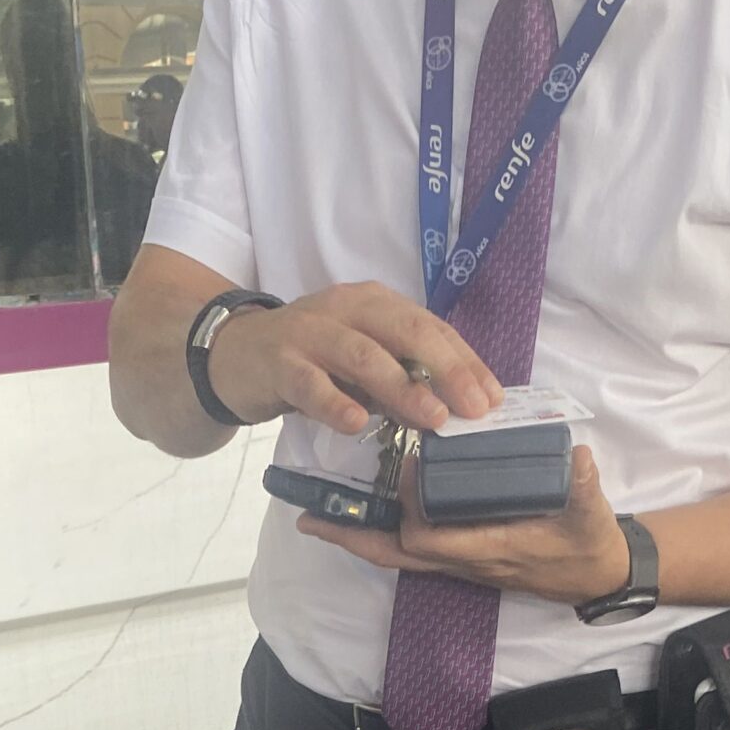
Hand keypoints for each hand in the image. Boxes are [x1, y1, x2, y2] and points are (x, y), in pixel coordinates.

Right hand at [207, 281, 501, 438]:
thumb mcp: (361, 360)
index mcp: (374, 304)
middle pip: (405, 332)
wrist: (235, 355)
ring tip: (433, 419)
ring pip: (363, 355)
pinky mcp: (280, 363)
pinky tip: (358, 425)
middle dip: (446, 370)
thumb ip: (400, 375)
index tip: (493, 398)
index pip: (430, 328)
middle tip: (474, 409)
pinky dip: (336, 403)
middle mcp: (346, 309)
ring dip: (402, 387)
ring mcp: (311, 334)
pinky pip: (311, 384)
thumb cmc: (310, 360)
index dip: (465, 361)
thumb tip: (454, 407)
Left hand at [299, 441, 633, 605]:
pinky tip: (363, 510)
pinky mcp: (459, 554)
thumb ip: (585, 488)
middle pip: (393, 555)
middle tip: (310, 516)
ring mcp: (457, 561)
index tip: (407, 465)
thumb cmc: (588, 543)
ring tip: (320, 514)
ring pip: (395, 556)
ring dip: (358, 535)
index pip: (429, 538)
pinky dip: (380, 533)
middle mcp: (463, 560)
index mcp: (488, 548)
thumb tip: (580, 459)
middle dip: (353, 536)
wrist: (594, 573)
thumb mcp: (591, 515)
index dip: (410, 507)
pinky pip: (408, 550)